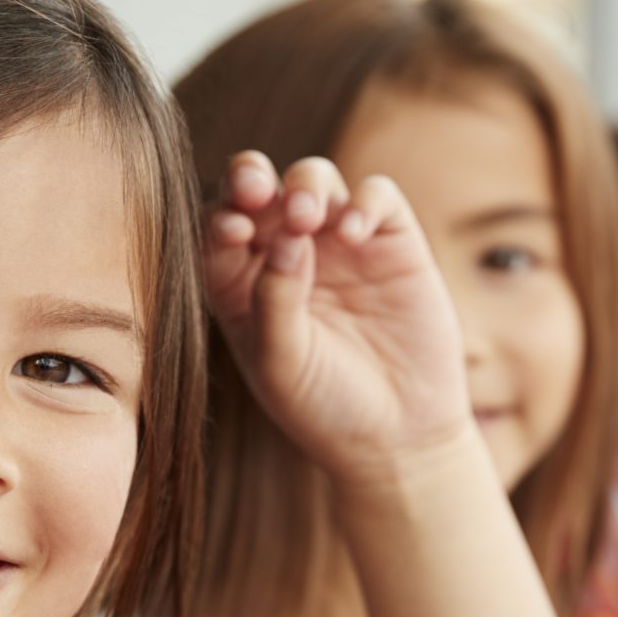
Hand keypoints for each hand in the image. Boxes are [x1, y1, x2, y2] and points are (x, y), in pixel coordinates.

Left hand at [203, 151, 475, 488]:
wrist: (398, 438)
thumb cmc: (325, 408)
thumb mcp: (282, 363)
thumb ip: (273, 299)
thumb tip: (285, 235)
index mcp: (243, 284)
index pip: (219, 230)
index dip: (220, 217)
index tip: (232, 231)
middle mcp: (287, 255)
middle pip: (260, 191)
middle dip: (251, 178)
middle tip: (256, 190)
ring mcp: (341, 244)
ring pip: (315, 181)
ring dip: (305, 186)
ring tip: (306, 217)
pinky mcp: (392, 243)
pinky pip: (377, 196)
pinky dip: (364, 201)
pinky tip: (354, 232)